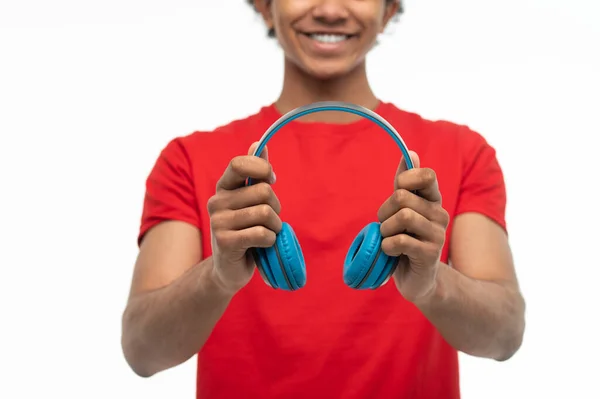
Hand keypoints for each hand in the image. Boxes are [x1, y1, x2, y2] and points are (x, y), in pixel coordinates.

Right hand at [207, 142, 280, 293]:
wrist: (229, 269)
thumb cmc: (246, 231)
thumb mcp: (250, 201)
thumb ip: (256, 174)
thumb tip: (258, 144)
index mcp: (223, 187)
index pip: (239, 164)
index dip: (262, 169)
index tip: (271, 181)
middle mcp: (216, 202)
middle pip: (263, 191)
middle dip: (276, 206)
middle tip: (270, 219)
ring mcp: (218, 222)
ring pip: (265, 213)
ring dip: (275, 226)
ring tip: (266, 233)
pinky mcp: (225, 242)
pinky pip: (262, 234)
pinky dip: (270, 241)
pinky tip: (262, 245)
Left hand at [377, 151, 449, 302]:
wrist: (418, 279)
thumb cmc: (406, 240)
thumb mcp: (402, 209)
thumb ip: (404, 183)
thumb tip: (410, 153)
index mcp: (433, 200)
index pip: (427, 175)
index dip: (405, 179)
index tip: (396, 193)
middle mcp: (439, 214)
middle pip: (403, 197)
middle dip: (384, 211)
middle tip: (385, 224)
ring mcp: (437, 235)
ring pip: (403, 217)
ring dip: (386, 229)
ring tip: (387, 238)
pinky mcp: (430, 254)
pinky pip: (401, 241)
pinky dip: (388, 245)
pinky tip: (391, 251)